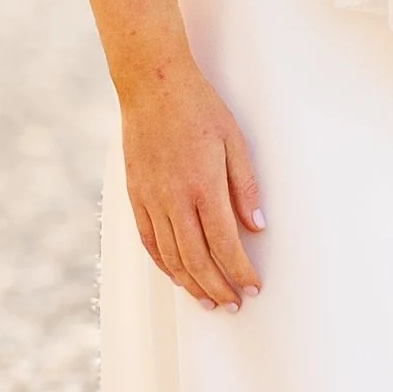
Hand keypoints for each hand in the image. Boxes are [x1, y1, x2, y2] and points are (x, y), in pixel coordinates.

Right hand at [122, 66, 265, 308]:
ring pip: (170, 255)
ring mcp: (151, 199)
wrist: (152, 87)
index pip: (225, 243)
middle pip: (196, 258)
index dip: (240, 270)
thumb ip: (246, 186)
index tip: (253, 287)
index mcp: (204, 185)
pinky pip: (148, 240)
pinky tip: (177, 276)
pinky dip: (163, 264)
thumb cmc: (200, 109)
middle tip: (233, 304)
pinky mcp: (135, 195)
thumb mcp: (235, 141)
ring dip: (190, 283)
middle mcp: (174, 198)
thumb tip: (257, 225)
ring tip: (208, 300)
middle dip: (217, 286)